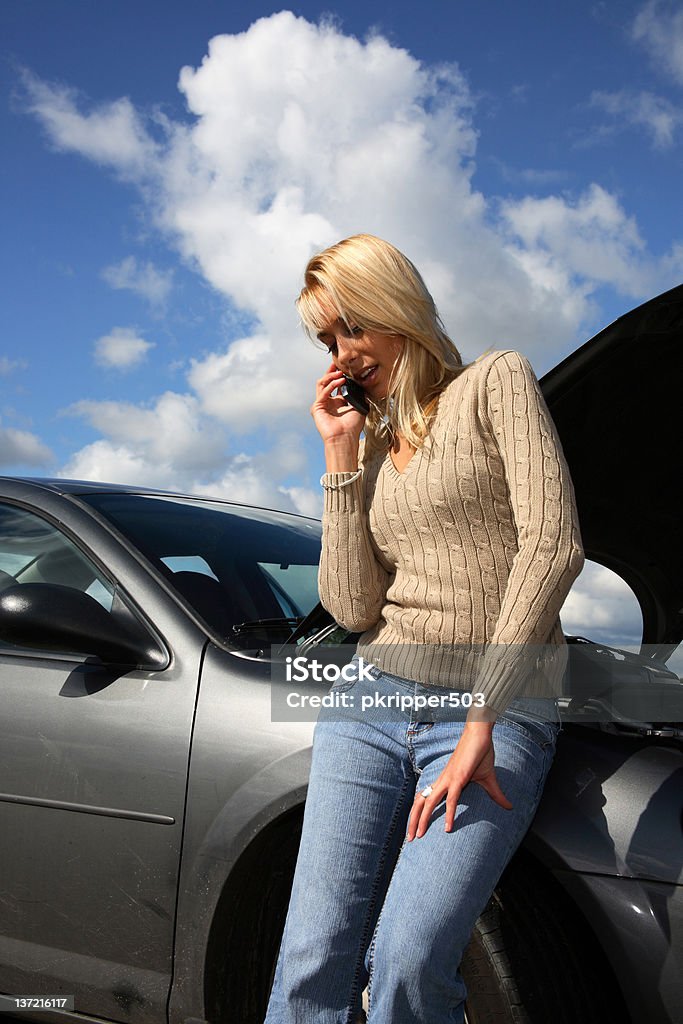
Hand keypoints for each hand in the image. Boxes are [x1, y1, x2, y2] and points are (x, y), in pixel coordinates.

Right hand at [311, 363, 365, 444]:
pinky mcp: (317, 408)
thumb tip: (361, 383)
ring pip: (322, 384)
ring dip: (330, 376)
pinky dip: (331, 385)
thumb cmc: (352, 426)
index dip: (339, 375)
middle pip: (326, 382)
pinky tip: (340, 381)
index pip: (335, 384)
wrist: (345, 438)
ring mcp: (321, 405)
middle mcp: (328, 402)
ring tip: (340, 373)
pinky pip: (323, 393)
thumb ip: (359, 394)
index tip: (345, 367)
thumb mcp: (359, 406)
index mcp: (337, 402)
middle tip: (337, 364)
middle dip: (331, 372)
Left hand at [407, 722, 511, 840]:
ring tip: (419, 835)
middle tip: (410, 839)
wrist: (479, 734)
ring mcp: (448, 779)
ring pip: (429, 802)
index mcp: (445, 781)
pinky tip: (448, 828)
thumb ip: (496, 795)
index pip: (425, 799)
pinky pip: (452, 798)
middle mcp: (442, 781)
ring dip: (422, 819)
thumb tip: (509, 806)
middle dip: (413, 821)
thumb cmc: (480, 753)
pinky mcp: (458, 777)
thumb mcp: (488, 780)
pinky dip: (449, 814)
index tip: (414, 829)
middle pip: (420, 802)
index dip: (418, 813)